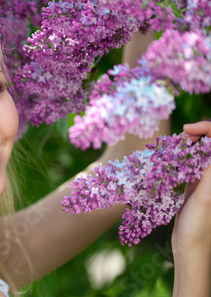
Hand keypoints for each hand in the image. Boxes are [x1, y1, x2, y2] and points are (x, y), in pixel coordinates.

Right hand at [171, 121, 210, 296]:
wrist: (189, 247)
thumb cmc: (198, 225)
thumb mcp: (204, 197)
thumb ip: (209, 172)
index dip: (207, 129)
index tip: (188, 130)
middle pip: (209, 143)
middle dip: (197, 133)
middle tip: (180, 136)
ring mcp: (204, 178)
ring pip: (198, 151)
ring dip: (186, 144)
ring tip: (172, 146)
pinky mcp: (194, 184)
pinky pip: (188, 163)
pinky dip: (179, 156)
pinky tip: (168, 158)